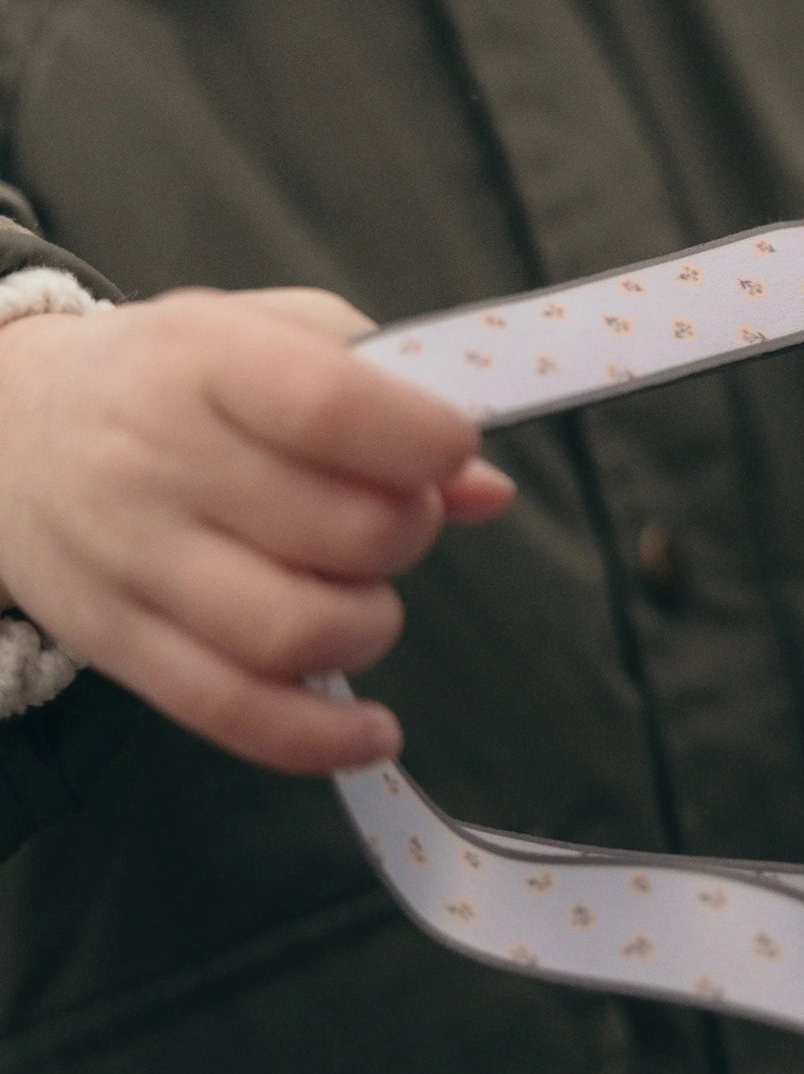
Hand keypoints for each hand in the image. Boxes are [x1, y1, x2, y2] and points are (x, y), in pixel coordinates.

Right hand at [0, 287, 512, 775]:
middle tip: (404, 514)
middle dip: (408, 531)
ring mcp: (132, 561)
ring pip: (291, 633)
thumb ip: (386, 391)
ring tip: (369, 590)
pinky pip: (231, 714)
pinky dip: (321, 740)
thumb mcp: (275, 334)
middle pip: (335, 531)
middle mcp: (158, 460)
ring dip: (371, 623)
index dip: (420, 439)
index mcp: (205, 358)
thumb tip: (485, 489)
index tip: (453, 445)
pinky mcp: (117, 645)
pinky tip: (375, 730)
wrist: (10, 428)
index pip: (327, 405)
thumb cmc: (178, 372)